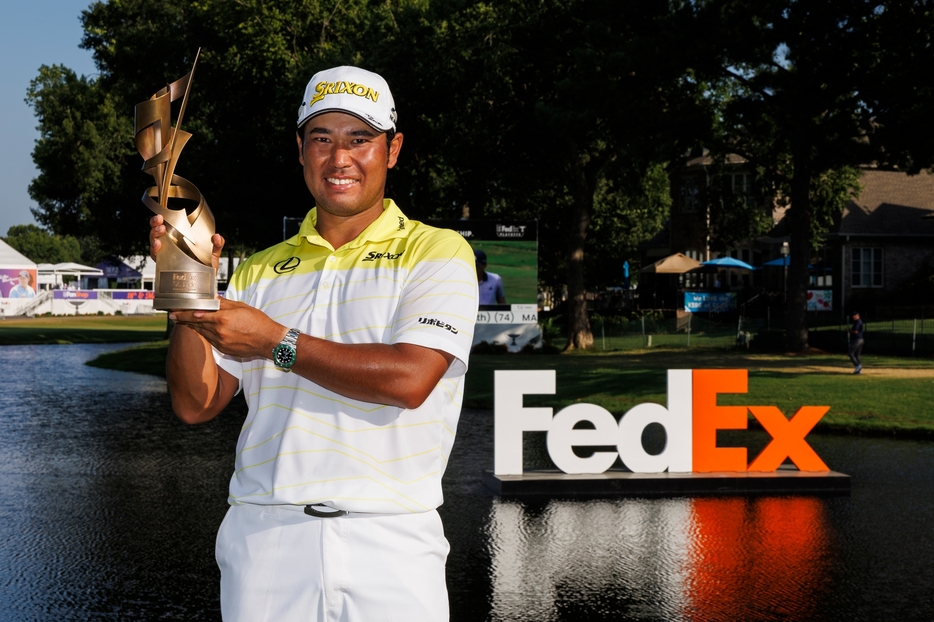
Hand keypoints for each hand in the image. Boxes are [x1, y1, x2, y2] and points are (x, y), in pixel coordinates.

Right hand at [149, 213, 224, 270]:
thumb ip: (217, 245)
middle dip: (155, 226)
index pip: (166, 228)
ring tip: (160, 232)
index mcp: (178, 241)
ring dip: (154, 236)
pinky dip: (155, 251)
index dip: (160, 221)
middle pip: (156, 234)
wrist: (205, 287)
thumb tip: (217, 237)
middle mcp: (170, 248)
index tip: (161, 216)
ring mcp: (166, 257)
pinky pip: (156, 258)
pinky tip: (158, 246)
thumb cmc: (205, 269)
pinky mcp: (165, 267)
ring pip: (154, 244)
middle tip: (159, 222)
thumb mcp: (213, 255)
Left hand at [169, 298, 284, 359]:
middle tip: (175, 316)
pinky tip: (203, 331)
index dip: (184, 314)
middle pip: (196, 325)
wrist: (268, 341)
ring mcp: (221, 342)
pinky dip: (205, 335)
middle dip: (185, 320)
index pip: (197, 315)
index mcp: (222, 319)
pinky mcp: (224, 349)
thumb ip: (224, 304)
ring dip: (194, 328)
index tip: (174, 312)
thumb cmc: (258, 322)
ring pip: (202, 333)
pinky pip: (210, 341)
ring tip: (186, 322)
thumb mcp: (241, 307)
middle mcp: (219, 331)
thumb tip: (212, 299)